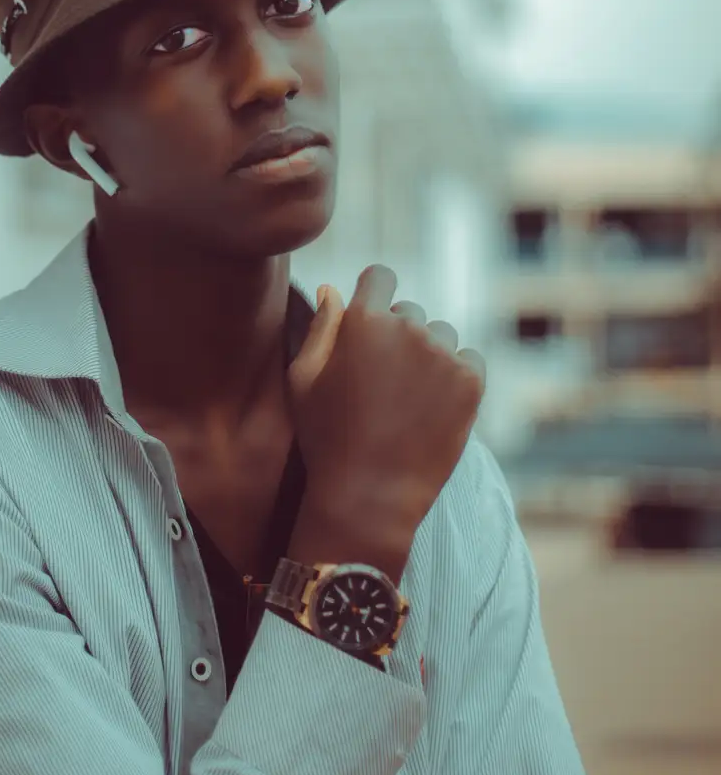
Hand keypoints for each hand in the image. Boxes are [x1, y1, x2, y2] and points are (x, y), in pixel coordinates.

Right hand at [286, 267, 485, 555]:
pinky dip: (456, 376)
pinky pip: (469, 360)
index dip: (374, 296)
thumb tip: (331, 288)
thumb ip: (320, 327)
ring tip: (407, 398)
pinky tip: (433, 406)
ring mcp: (443, 354)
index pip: (380, 277)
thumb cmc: (326, 438)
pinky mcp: (471, 382)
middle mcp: (407, 328)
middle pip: (410, 311)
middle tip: (382, 380)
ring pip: (441, 336)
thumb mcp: (304, 379)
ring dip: (428, 355)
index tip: (371, 322)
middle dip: (397, 334)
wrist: (369, 496)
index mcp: (363, 319)